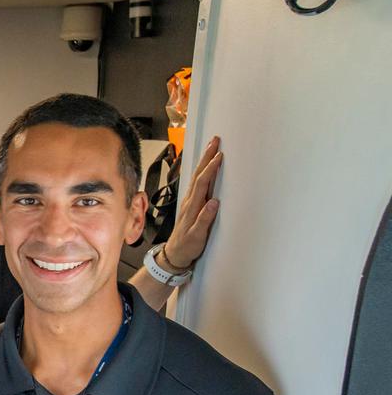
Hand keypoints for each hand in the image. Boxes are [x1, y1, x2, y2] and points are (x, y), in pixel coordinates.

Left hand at [162, 136, 223, 269]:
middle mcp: (190, 201)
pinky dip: (203, 172)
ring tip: (212, 148)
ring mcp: (189, 202)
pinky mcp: (191, 205)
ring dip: (205, 161)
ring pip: (198, 177)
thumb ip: (205, 219)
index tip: (219, 156)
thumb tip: (214, 202)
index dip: (211, 169)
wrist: (175, 254)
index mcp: (192, 207)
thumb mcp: (197, 236)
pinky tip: (206, 168)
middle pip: (199, 174)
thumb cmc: (187, 246)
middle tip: (215, 141)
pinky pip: (198, 184)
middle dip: (207, 157)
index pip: (202, 183)